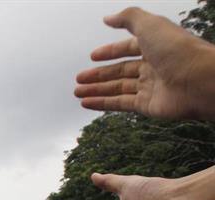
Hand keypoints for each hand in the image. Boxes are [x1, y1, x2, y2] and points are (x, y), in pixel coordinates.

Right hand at [75, 7, 213, 119]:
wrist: (198, 81)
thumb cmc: (178, 50)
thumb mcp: (150, 25)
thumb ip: (128, 18)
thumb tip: (107, 18)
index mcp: (155, 45)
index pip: (128, 48)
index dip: (110, 51)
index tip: (93, 56)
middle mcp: (153, 66)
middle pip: (120, 71)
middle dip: (98, 75)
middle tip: (79, 79)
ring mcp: (149, 87)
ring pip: (117, 89)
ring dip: (96, 90)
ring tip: (77, 92)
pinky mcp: (147, 106)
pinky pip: (120, 104)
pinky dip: (102, 104)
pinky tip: (87, 103)